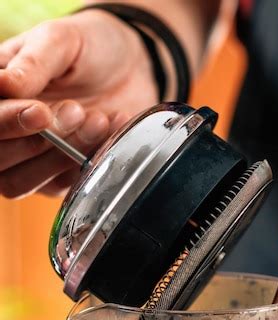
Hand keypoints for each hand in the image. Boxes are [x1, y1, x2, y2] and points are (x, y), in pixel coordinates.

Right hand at [0, 9, 157, 197]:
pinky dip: (87, 160)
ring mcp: (26, 160)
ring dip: (60, 157)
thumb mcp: (60, 41)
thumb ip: (32, 64)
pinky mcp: (57, 178)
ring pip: (19, 182)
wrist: (129, 68)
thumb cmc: (86, 48)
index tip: (40, 112)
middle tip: (76, 111)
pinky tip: (109, 127)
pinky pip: (62, 185)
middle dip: (36, 141)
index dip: (7, 123)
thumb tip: (2, 85)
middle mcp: (3, 131)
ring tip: (96, 119)